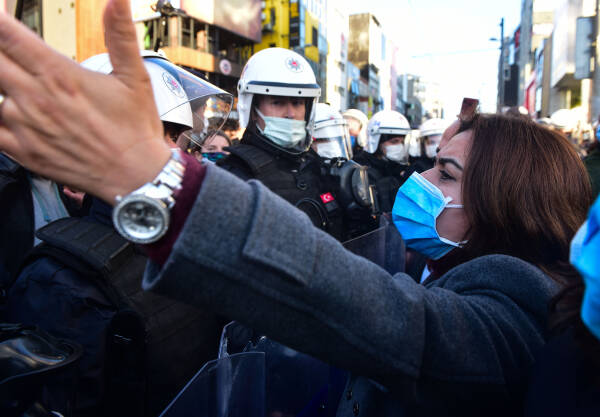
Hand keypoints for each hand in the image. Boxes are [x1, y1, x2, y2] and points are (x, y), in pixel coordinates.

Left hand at [0, 0, 170, 203]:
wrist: (136, 176)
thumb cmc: (136, 128)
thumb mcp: (135, 77)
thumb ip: (120, 35)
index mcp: (59, 75)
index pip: (7, 33)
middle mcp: (35, 98)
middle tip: (5, 48)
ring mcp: (24, 126)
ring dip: (0, 79)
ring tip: (12, 76)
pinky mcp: (21, 150)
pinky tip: (6, 108)